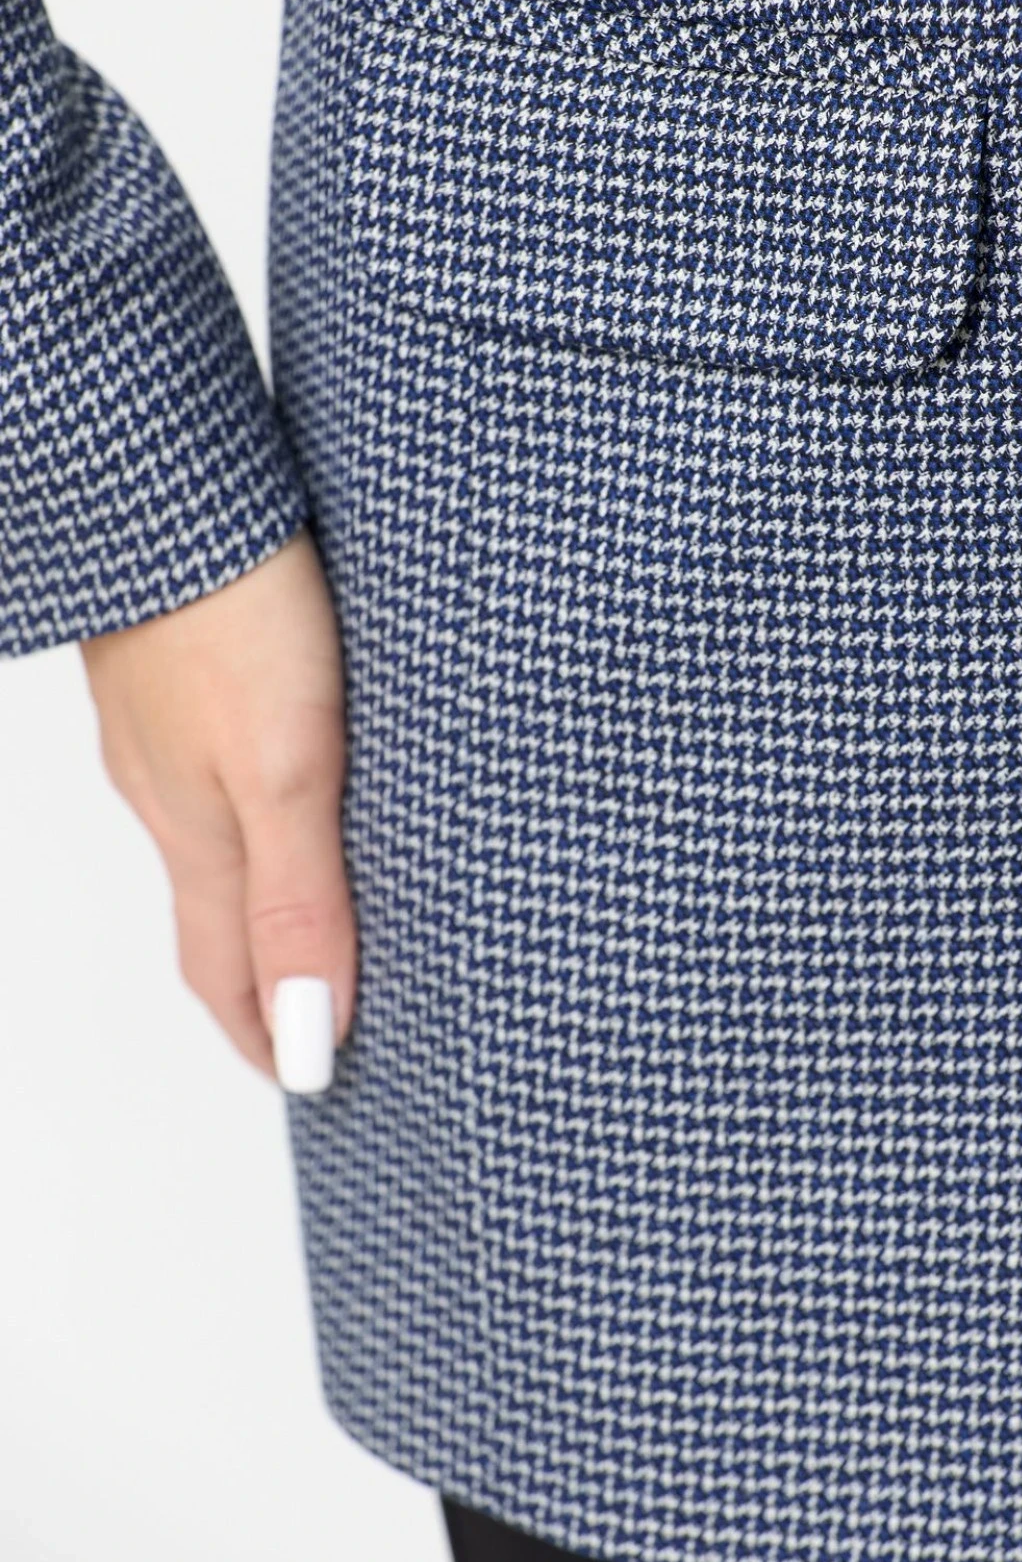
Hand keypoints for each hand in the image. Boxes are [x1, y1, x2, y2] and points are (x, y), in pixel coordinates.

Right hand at [79, 526, 355, 1085]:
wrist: (163, 480)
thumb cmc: (232, 612)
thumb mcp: (287, 770)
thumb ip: (298, 901)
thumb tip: (309, 1036)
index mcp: (199, 833)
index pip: (226, 975)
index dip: (267, 1036)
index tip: (309, 1082)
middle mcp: (168, 793)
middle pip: (214, 919)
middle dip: (262, 985)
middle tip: (317, 1020)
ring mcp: (163, 729)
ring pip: (213, 841)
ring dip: (259, 897)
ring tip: (315, 916)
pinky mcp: (176, 668)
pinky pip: (213, 771)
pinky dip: (252, 815)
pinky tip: (284, 782)